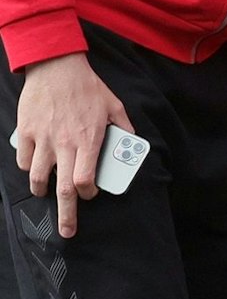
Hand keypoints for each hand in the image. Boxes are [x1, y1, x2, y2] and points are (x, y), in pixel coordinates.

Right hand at [15, 52, 131, 237]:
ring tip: (46, 194)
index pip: (85, 179)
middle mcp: (64, 144)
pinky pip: (24, 160)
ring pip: (38, 178)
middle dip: (67, 214)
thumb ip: (123, 128)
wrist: (56, 67)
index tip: (91, 191)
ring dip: (43, 190)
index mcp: (88, 139)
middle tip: (68, 231)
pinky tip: (35, 168)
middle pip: (63, 189)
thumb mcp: (114, 105)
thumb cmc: (87, 87)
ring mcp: (43, 140)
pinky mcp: (26, 133)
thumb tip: (130, 144)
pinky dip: (28, 169)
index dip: (89, 192)